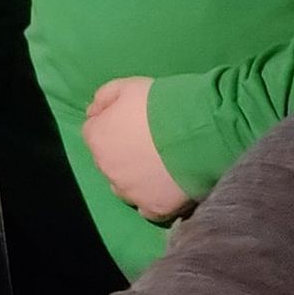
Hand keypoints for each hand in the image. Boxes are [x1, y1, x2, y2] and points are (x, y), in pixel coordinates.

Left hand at [82, 77, 192, 222]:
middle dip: (124, 153)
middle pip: (110, 162)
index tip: (134, 123)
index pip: (94, 133)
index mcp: (97, 139)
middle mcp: (107, 169)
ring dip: (137, 178)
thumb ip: (104, 98)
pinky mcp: (154, 208)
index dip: (114, 125)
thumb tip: (92, 112)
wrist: (200, 130)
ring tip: (163, 165)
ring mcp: (130, 192)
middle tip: (151, 142)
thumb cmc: (162, 103)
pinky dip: (156, 199)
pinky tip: (170, 186)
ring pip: (126, 187)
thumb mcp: (128, 86)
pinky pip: (149, 208)